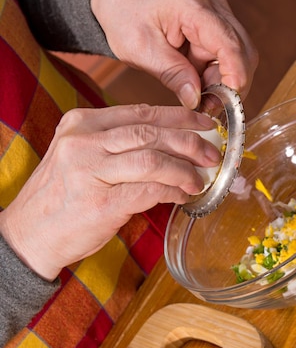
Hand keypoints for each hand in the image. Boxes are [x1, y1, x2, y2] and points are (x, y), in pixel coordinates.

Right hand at [0, 105, 220, 280]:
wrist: (30, 234)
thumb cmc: (64, 197)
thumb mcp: (83, 157)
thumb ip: (119, 144)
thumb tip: (174, 142)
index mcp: (82, 124)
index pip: (141, 112)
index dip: (180, 117)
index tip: (205, 122)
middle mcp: (84, 142)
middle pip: (152, 133)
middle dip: (191, 142)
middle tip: (213, 153)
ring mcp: (90, 172)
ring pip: (153, 159)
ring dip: (185, 170)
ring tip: (200, 178)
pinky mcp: (101, 203)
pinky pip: (149, 190)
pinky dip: (173, 191)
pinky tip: (184, 195)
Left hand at [90, 0, 258, 108]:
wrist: (123, 3)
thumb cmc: (127, 19)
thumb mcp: (142, 51)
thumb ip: (172, 74)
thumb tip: (197, 100)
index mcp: (191, 5)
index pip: (228, 43)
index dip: (234, 76)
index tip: (228, 103)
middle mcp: (213, 7)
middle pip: (243, 52)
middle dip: (230, 85)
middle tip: (208, 106)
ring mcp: (220, 16)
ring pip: (240, 59)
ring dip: (224, 84)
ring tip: (199, 96)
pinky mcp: (220, 29)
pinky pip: (230, 60)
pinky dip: (219, 79)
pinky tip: (200, 86)